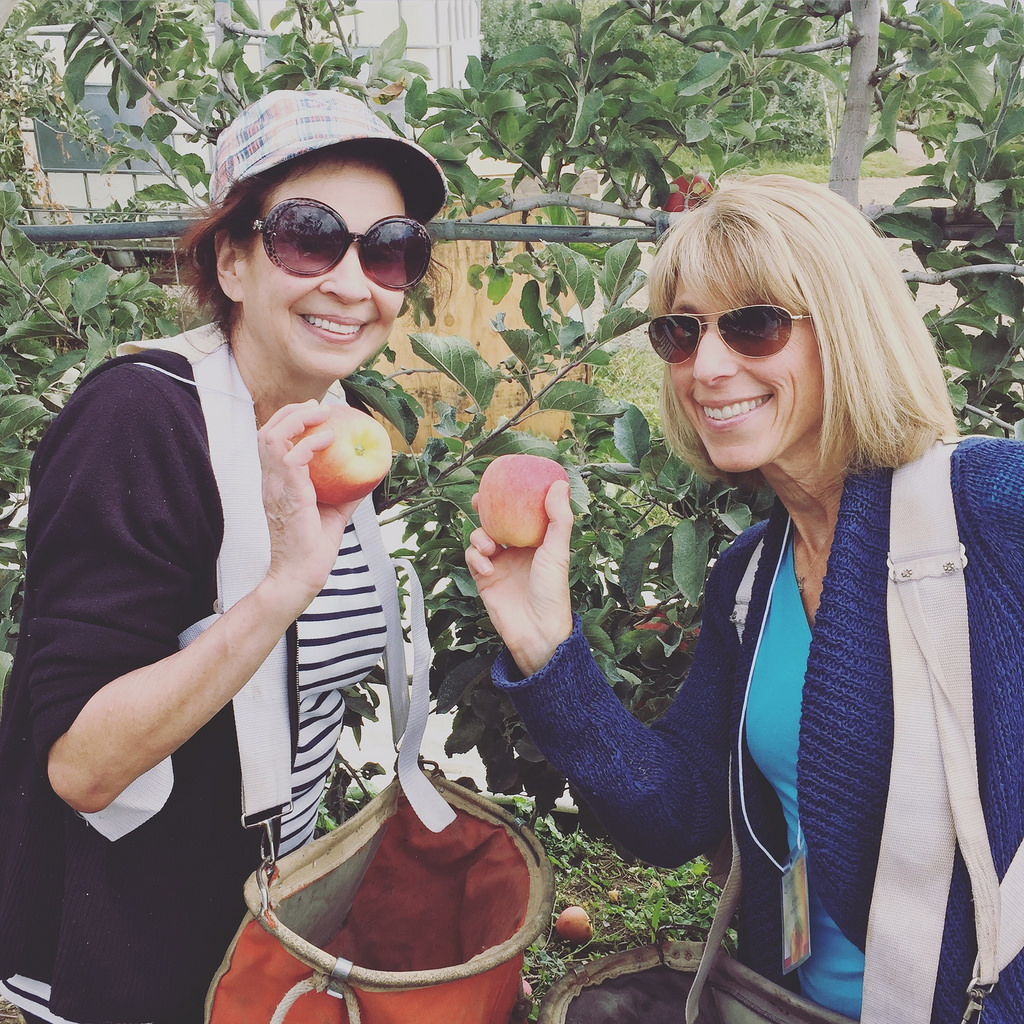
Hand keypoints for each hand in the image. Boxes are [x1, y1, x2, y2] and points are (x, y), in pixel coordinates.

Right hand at [258, 400, 358, 609]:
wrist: (300, 575)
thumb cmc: (313, 548)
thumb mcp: (334, 511)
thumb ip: (347, 491)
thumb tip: (369, 473)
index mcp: (276, 483)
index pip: (271, 440)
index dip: (290, 420)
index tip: (315, 412)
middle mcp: (270, 481)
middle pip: (267, 431)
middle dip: (292, 411)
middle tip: (320, 407)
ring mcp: (275, 487)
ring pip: (272, 436)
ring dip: (298, 419)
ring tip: (323, 415)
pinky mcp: (287, 494)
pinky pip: (292, 457)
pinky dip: (311, 442)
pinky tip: (331, 439)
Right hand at [466, 479, 573, 675]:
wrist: (536, 631)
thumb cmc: (552, 592)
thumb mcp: (558, 551)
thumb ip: (559, 518)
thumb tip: (558, 483)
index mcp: (537, 542)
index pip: (521, 513)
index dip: (510, 498)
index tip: (502, 482)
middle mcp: (517, 551)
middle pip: (496, 522)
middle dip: (485, 510)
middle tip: (480, 500)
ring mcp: (499, 564)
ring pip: (480, 538)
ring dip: (480, 537)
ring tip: (490, 547)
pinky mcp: (484, 579)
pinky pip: (472, 559)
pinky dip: (475, 558)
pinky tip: (487, 568)